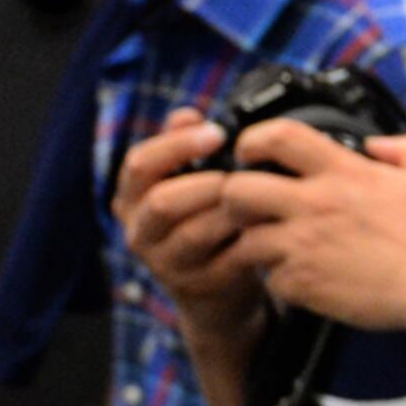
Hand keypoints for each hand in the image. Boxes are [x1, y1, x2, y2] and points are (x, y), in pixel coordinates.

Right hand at [115, 108, 266, 330]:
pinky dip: (253, 238)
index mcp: (132, 200)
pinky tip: (273, 222)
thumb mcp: (187, 184)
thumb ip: (182, 148)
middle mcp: (141, 233)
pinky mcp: (201, 287)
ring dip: (232, 210)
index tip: (217, 132)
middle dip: (206, 183)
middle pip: (162, 202)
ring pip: (195, 233)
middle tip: (240, 173)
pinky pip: (228, 260)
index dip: (177, 145)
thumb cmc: (204, 222)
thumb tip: (186, 114)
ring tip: (260, 195)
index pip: (139, 165)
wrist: (217, 290)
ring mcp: (168, 265)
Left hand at [217, 122, 405, 331]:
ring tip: (280, 249)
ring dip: (258, 244)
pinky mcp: (304, 284)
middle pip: (237, 190)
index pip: (277, 137)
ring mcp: (305, 247)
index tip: (250, 152)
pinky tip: (306, 278)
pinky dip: (283, 280)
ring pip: (246, 240)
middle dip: (235, 197)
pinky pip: (271, 280)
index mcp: (344, 172)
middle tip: (251, 207)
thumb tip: (376, 145)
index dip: (252, 140)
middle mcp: (315, 205)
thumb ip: (403, 147)